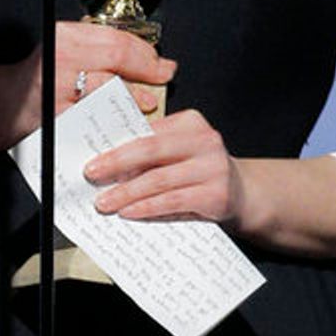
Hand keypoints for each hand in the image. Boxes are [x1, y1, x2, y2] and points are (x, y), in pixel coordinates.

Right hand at [4, 20, 176, 142]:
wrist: (4, 105)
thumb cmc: (40, 80)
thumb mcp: (65, 53)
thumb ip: (96, 51)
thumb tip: (142, 56)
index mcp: (65, 35)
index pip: (115, 37)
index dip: (143, 49)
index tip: (158, 59)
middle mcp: (61, 55)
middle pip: (118, 57)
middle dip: (148, 68)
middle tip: (163, 75)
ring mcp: (59, 84)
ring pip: (109, 85)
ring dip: (135, 94)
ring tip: (148, 100)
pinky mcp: (58, 111)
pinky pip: (96, 113)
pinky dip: (116, 116)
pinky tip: (127, 119)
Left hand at [84, 108, 245, 226]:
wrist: (243, 195)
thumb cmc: (200, 173)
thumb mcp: (180, 152)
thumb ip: (152, 151)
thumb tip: (107, 164)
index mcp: (191, 123)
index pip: (147, 133)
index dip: (117, 147)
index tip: (92, 159)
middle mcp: (205, 140)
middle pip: (150, 150)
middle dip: (116, 164)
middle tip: (91, 176)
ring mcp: (213, 168)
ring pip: (158, 180)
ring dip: (126, 192)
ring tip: (105, 202)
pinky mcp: (216, 195)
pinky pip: (172, 201)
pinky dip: (147, 208)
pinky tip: (129, 212)